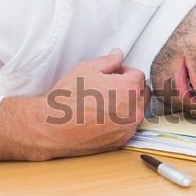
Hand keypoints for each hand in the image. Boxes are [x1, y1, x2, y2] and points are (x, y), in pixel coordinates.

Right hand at [0, 49, 150, 160]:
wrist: (53, 127)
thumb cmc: (67, 99)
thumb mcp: (86, 69)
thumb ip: (108, 60)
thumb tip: (118, 54)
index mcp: (128, 89)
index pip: (139, 75)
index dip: (125, 72)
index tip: (115, 74)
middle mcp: (133, 110)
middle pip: (143, 93)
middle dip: (131, 87)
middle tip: (111, 87)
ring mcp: (129, 127)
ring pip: (137, 110)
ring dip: (128, 104)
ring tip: (105, 102)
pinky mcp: (122, 140)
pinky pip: (129, 126)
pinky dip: (121, 120)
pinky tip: (103, 116)